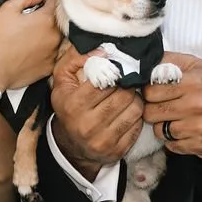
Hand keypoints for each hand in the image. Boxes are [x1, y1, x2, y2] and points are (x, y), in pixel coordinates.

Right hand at [0, 0, 60, 92]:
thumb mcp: (7, 9)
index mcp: (47, 20)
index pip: (55, 0)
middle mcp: (55, 36)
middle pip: (57, 18)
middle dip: (45, 14)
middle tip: (29, 17)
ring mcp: (54, 53)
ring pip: (56, 35)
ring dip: (46, 31)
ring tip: (28, 34)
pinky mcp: (49, 66)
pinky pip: (51, 52)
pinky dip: (44, 48)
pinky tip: (29, 48)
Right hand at [49, 44, 144, 179]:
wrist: (72, 145)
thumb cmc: (69, 106)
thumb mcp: (63, 80)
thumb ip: (75, 58)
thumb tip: (103, 50)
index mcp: (72, 105)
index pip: (104, 82)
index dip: (115, 73)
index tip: (117, 71)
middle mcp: (86, 125)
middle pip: (123, 95)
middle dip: (127, 86)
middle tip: (124, 84)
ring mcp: (103, 140)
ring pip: (135, 109)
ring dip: (135, 100)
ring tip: (126, 97)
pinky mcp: (117, 150)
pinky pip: (138, 126)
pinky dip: (136, 117)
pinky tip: (127, 113)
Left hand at [142, 53, 201, 157]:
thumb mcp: (198, 66)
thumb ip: (171, 61)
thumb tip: (146, 63)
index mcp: (193, 83)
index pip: (151, 91)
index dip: (149, 92)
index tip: (155, 93)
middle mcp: (195, 106)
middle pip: (151, 112)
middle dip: (154, 109)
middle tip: (163, 106)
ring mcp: (197, 128)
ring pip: (159, 131)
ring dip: (163, 125)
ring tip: (174, 118)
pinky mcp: (199, 145)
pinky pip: (171, 145)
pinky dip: (173, 139)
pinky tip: (183, 130)